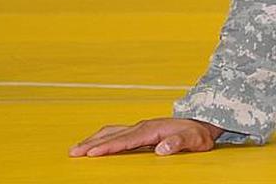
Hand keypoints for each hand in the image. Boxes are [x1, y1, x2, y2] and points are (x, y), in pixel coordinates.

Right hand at [69, 117, 224, 156]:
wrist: (202, 123)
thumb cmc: (197, 134)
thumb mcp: (194, 140)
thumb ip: (178, 143)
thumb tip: (162, 148)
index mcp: (153, 129)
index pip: (126, 139)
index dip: (109, 146)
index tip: (92, 152)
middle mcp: (143, 126)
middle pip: (113, 134)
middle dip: (92, 143)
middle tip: (74, 152)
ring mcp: (141, 127)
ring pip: (112, 131)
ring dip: (94, 139)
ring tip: (76, 148)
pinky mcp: (140, 130)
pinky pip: (117, 133)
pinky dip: (102, 137)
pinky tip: (94, 143)